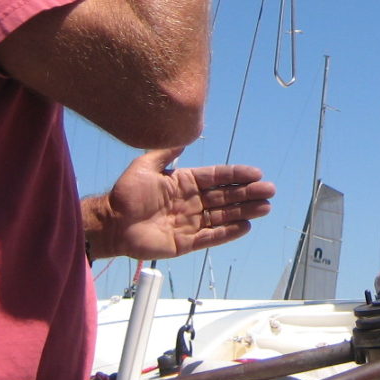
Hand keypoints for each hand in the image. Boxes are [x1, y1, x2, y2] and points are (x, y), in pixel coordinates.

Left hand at [89, 148, 275, 259]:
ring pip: (223, 216)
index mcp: (185, 182)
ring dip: (244, 212)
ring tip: (265, 208)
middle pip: (226, 196)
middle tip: (269, 191)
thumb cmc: (125, 194)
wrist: (110, 223)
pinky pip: (210, 237)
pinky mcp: (185, 243)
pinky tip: (245, 227)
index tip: (256, 173)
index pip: (217, 177)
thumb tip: (185, 136)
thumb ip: (166, 152)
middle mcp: (192, 202)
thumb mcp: (145, 165)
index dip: (236, 175)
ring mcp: (190, 223)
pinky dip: (228, 233)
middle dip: (248, 193)